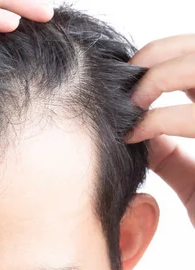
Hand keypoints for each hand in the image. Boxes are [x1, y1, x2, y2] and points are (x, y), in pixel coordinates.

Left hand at [126, 34, 194, 227]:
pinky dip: (158, 119)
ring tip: (133, 105)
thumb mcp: (191, 172)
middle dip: (158, 54)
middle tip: (127, 82)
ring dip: (158, 78)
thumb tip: (135, 125)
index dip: (164, 51)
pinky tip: (136, 134)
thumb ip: (168, 146)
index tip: (129, 73)